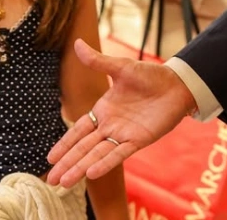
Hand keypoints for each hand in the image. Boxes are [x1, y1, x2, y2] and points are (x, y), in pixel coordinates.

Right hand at [46, 39, 195, 186]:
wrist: (177, 84)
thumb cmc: (150, 76)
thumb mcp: (121, 67)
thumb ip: (98, 61)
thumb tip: (77, 43)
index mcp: (103, 110)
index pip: (78, 131)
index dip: (64, 144)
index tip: (50, 158)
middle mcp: (110, 126)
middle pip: (84, 148)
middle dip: (67, 163)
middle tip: (51, 180)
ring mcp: (124, 135)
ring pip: (97, 154)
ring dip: (80, 168)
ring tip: (64, 183)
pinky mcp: (139, 140)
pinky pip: (119, 154)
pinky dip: (105, 163)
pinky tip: (91, 173)